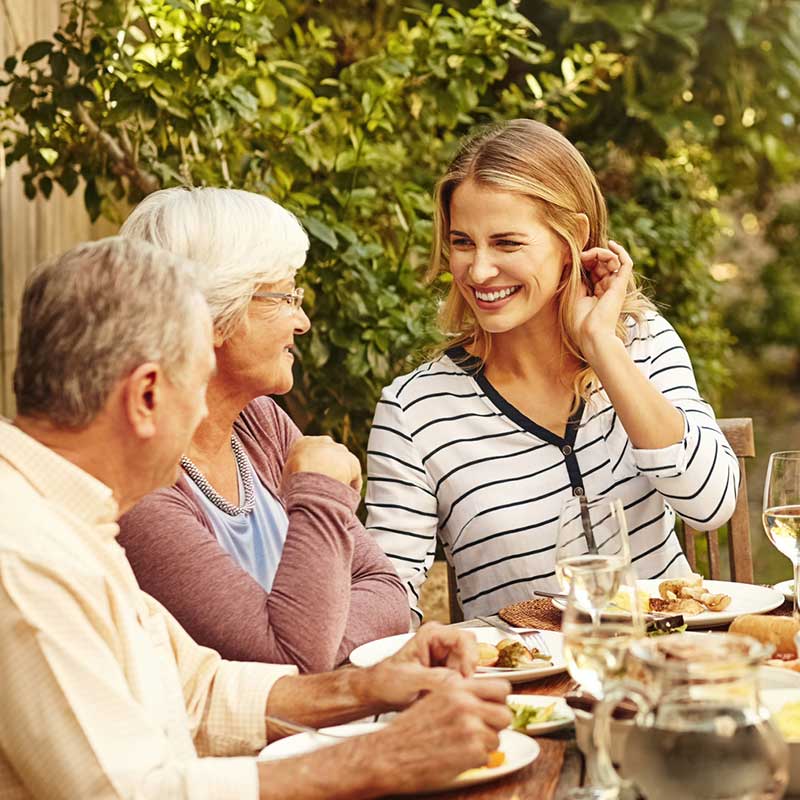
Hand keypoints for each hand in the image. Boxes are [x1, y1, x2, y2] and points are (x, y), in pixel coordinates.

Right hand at [283, 435, 361, 491]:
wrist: (310, 481)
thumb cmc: (294, 481)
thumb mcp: (284, 478)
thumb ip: (287, 481)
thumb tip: (280, 492)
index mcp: (303, 442)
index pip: (310, 452)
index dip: (311, 467)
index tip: (311, 478)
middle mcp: (322, 441)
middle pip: (327, 455)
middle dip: (327, 468)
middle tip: (324, 485)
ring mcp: (339, 450)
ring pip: (341, 464)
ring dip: (340, 476)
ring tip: (336, 492)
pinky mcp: (353, 461)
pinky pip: (354, 476)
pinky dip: (352, 485)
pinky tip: (347, 496)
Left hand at [361, 623, 479, 710]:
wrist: (378, 692)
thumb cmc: (386, 680)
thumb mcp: (409, 679)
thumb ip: (434, 678)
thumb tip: (457, 681)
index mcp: (431, 635)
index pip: (464, 638)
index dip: (470, 657)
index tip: (466, 676)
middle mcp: (442, 643)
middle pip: (472, 653)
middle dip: (467, 673)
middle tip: (457, 689)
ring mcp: (447, 658)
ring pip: (470, 669)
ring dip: (462, 684)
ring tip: (442, 694)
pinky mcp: (449, 673)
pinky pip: (465, 681)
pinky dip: (459, 691)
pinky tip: (444, 697)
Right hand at [369, 678, 512, 794]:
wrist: (388, 754)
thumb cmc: (407, 730)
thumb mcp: (433, 699)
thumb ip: (461, 697)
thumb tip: (485, 703)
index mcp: (457, 688)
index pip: (501, 687)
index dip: (500, 700)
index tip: (495, 707)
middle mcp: (466, 704)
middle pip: (506, 714)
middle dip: (496, 726)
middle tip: (482, 732)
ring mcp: (470, 728)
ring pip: (497, 739)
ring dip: (484, 745)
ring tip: (462, 746)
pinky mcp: (471, 752)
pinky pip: (487, 758)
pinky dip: (474, 761)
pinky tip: (456, 757)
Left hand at [572, 240, 632, 360]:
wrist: (591, 334)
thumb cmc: (579, 320)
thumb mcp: (572, 294)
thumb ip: (575, 277)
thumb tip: (573, 259)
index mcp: (594, 293)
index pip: (592, 269)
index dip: (584, 260)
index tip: (574, 259)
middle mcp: (606, 288)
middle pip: (602, 263)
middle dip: (591, 255)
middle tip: (581, 256)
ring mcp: (614, 286)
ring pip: (612, 261)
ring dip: (601, 253)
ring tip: (590, 255)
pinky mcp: (621, 285)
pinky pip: (625, 263)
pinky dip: (619, 252)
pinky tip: (611, 244)